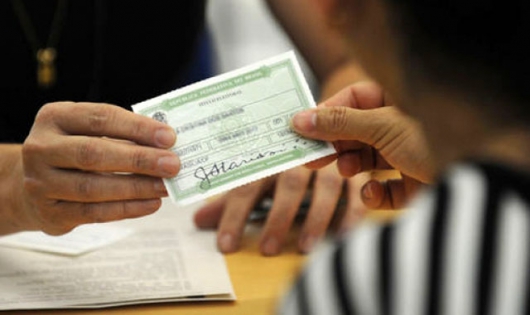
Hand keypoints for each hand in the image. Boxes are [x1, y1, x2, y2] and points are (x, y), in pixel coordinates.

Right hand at [19, 102, 179, 234]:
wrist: (32, 188)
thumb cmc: (73, 152)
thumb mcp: (88, 133)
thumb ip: (122, 136)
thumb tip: (166, 146)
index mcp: (54, 117)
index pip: (100, 118)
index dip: (137, 127)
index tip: (169, 137)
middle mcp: (40, 148)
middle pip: (94, 154)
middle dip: (139, 159)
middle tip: (173, 164)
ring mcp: (40, 183)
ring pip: (93, 187)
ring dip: (136, 187)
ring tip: (166, 186)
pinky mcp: (49, 213)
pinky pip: (94, 213)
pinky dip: (127, 209)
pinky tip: (151, 203)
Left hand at [195, 163, 356, 254]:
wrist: (325, 132)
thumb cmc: (283, 166)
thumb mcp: (257, 180)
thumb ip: (232, 201)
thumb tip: (198, 221)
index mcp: (270, 159)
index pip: (247, 186)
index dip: (234, 215)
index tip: (225, 246)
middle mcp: (300, 159)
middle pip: (289, 185)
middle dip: (277, 217)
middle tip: (267, 249)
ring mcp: (330, 165)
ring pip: (325, 188)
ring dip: (316, 218)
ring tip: (303, 248)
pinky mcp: (355, 176)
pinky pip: (356, 194)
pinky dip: (351, 215)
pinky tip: (341, 238)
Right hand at [291, 82, 434, 206]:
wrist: (477, 177)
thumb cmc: (432, 139)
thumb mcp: (380, 126)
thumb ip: (338, 123)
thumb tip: (298, 119)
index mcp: (396, 100)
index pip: (351, 100)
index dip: (325, 115)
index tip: (300, 130)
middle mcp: (401, 125)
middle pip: (355, 131)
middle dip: (335, 145)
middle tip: (310, 159)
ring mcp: (408, 155)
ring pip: (367, 160)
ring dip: (353, 166)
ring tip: (347, 170)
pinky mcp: (413, 184)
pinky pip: (385, 188)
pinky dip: (375, 194)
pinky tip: (372, 193)